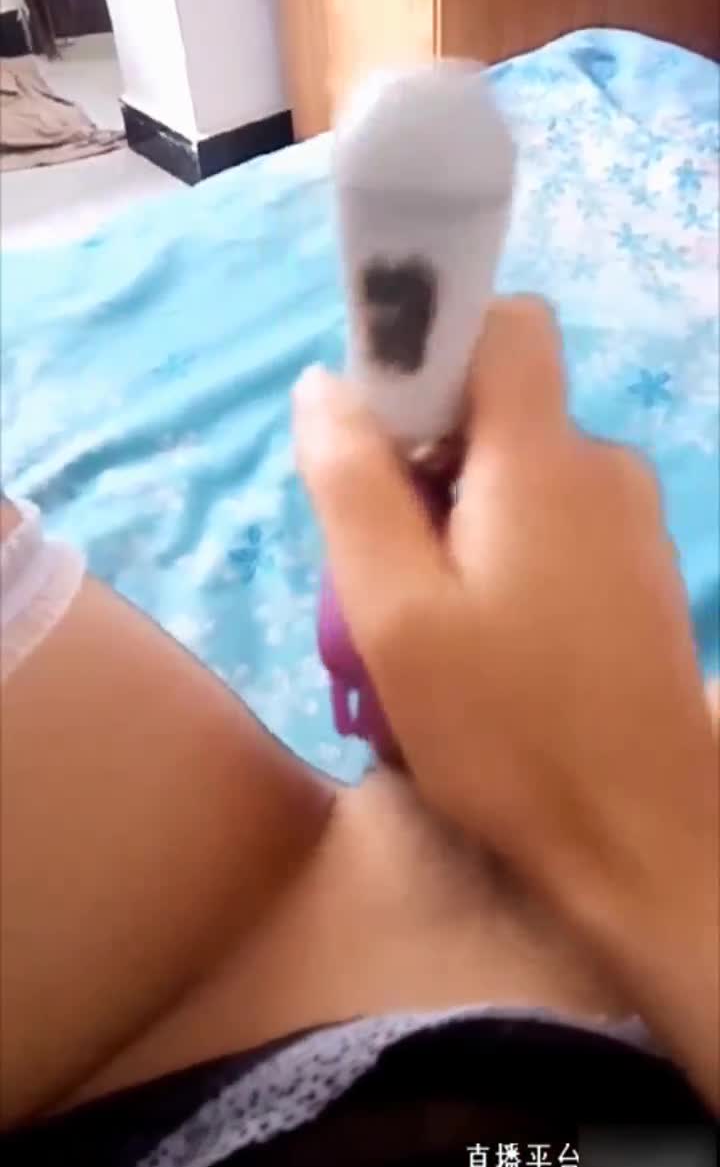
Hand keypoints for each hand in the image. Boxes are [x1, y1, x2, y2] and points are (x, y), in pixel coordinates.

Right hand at [294, 296, 717, 1103]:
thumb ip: (352, 485)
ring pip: (518, 479)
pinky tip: (483, 650)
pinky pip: (551, 529)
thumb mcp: (395, 612)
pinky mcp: (637, 578)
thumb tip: (327, 386)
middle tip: (384, 570)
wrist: (644, 842)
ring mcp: (630, 526)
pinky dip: (501, 560)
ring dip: (457, 525)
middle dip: (423, 466)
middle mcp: (601, 469)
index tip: (380, 428)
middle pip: (495, 413)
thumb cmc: (508, 731)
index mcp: (544, 459)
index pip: (500, 324)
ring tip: (429, 628)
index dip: (430, 346)